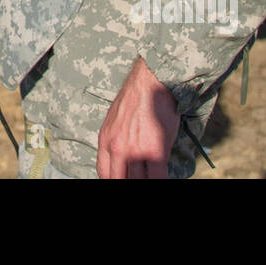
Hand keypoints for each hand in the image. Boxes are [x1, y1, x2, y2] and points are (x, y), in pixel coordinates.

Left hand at [96, 56, 179, 177]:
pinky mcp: (155, 152)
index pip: (104, 174)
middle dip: (129, 181)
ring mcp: (135, 152)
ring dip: (144, 180)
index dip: (114, 180)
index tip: (122, 179)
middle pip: (119, 180)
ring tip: (150, 175)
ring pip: (137, 181)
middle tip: (138, 177)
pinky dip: (160, 180)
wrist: (150, 83)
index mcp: (106, 140)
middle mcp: (117, 149)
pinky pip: (157, 178)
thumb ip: (115, 140)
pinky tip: (161, 176)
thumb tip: (122, 159)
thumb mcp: (114, 119)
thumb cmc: (136, 98)